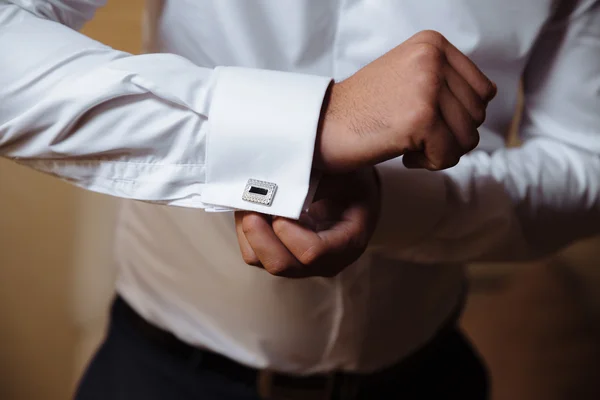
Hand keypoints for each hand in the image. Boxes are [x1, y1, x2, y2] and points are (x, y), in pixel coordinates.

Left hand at [235, 168, 379, 277]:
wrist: (354, 193)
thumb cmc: (353, 182)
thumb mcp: (346, 175)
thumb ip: (321, 181)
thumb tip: (286, 181)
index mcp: (348, 242)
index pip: (313, 251)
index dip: (289, 232)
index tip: (278, 207)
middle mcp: (326, 262)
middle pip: (282, 265)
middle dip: (260, 236)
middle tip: (251, 207)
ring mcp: (304, 265)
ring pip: (264, 262)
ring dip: (250, 233)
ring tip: (248, 204)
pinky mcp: (286, 258)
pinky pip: (257, 255)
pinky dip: (247, 234)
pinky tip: (250, 210)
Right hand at [314, 30, 496, 171]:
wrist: (322, 126)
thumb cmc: (362, 110)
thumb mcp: (408, 77)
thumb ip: (445, 80)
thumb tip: (487, 98)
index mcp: (432, 44)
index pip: (482, 91)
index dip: (459, 117)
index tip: (426, 122)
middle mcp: (432, 59)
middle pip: (477, 115)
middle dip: (450, 135)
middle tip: (415, 137)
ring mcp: (427, 87)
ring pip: (467, 137)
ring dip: (440, 150)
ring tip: (409, 145)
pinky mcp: (421, 118)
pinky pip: (448, 155)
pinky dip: (429, 164)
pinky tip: (403, 155)